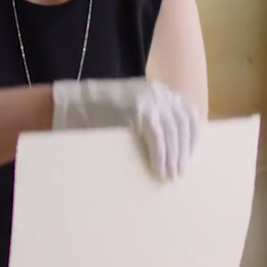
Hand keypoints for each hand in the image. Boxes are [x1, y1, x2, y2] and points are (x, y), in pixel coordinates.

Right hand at [51, 78, 200, 178]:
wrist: (74, 102)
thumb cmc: (101, 112)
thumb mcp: (133, 111)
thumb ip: (152, 121)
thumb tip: (172, 149)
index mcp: (160, 92)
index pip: (188, 113)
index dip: (192, 136)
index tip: (190, 155)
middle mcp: (159, 92)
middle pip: (183, 123)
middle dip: (184, 150)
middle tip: (180, 172)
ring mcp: (150, 99)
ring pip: (173, 131)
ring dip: (174, 155)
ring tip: (170, 175)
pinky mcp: (138, 108)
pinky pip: (157, 135)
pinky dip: (161, 154)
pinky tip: (159, 168)